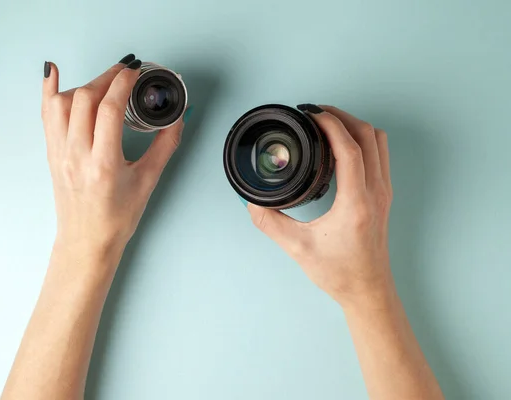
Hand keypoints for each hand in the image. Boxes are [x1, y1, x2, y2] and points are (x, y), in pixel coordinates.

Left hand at [41, 56, 185, 258]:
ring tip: (104, 83)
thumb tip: (179, 118)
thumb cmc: (117, 218)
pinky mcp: (52, 153)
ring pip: (62, 103)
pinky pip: (45, 115)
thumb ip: (165, 145)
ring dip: (85, 85)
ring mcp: (60, 153)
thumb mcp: (148, 181)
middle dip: (107, 77)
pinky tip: (52, 72)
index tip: (135, 71)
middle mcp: (77, 155)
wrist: (87, 241)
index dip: (122, 83)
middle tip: (126, 72)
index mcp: (103, 164)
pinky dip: (48, 90)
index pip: (108, 109)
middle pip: (85, 99)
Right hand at [247, 105, 392, 306]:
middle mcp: (376, 192)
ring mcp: (384, 192)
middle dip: (341, 117)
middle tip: (315, 114)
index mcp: (356, 202)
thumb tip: (251, 202)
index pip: (349, 148)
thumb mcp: (297, 248)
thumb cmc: (339, 273)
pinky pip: (380, 154)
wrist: (368, 291)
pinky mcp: (384, 196)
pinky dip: (363, 139)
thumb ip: (269, 222)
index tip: (310, 114)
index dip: (329, 124)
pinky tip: (343, 145)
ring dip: (355, 125)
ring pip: (379, 141)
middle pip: (368, 135)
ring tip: (328, 123)